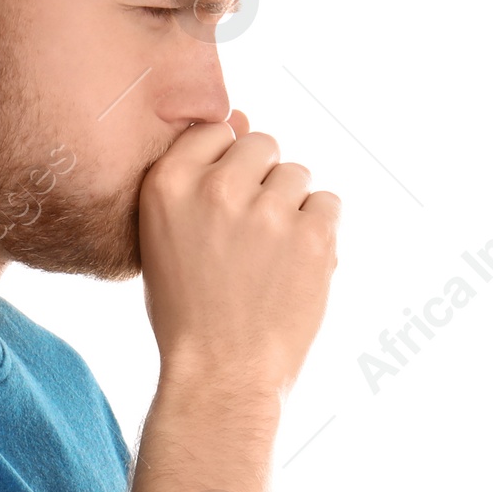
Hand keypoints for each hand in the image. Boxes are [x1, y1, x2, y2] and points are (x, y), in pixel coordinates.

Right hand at [138, 108, 339, 395]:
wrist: (221, 374)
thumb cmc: (188, 310)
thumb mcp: (164, 237)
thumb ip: (196, 177)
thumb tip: (242, 117)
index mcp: (168, 185)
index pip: (214, 130)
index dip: (225, 164)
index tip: (224, 202)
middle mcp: (216, 188)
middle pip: (261, 144)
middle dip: (261, 180)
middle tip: (250, 234)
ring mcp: (267, 210)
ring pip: (296, 175)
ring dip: (291, 208)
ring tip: (270, 257)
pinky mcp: (312, 235)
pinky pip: (328, 204)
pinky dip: (319, 232)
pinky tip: (294, 267)